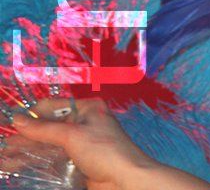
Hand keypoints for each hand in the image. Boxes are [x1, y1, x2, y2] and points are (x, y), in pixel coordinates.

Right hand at [5, 96, 157, 189]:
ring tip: (6, 160)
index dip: (33, 115)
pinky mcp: (78, 161)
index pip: (55, 106)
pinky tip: (21, 167)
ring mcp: (81, 143)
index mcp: (87, 108)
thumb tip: (18, 119)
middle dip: (27, 137)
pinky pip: (54, 159)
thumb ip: (44, 129)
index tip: (12, 125)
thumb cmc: (104, 150)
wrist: (124, 179)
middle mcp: (84, 122)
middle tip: (5, 147)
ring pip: (49, 145)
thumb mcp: (72, 135)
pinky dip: (38, 162)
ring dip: (28, 152)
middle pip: (50, 127)